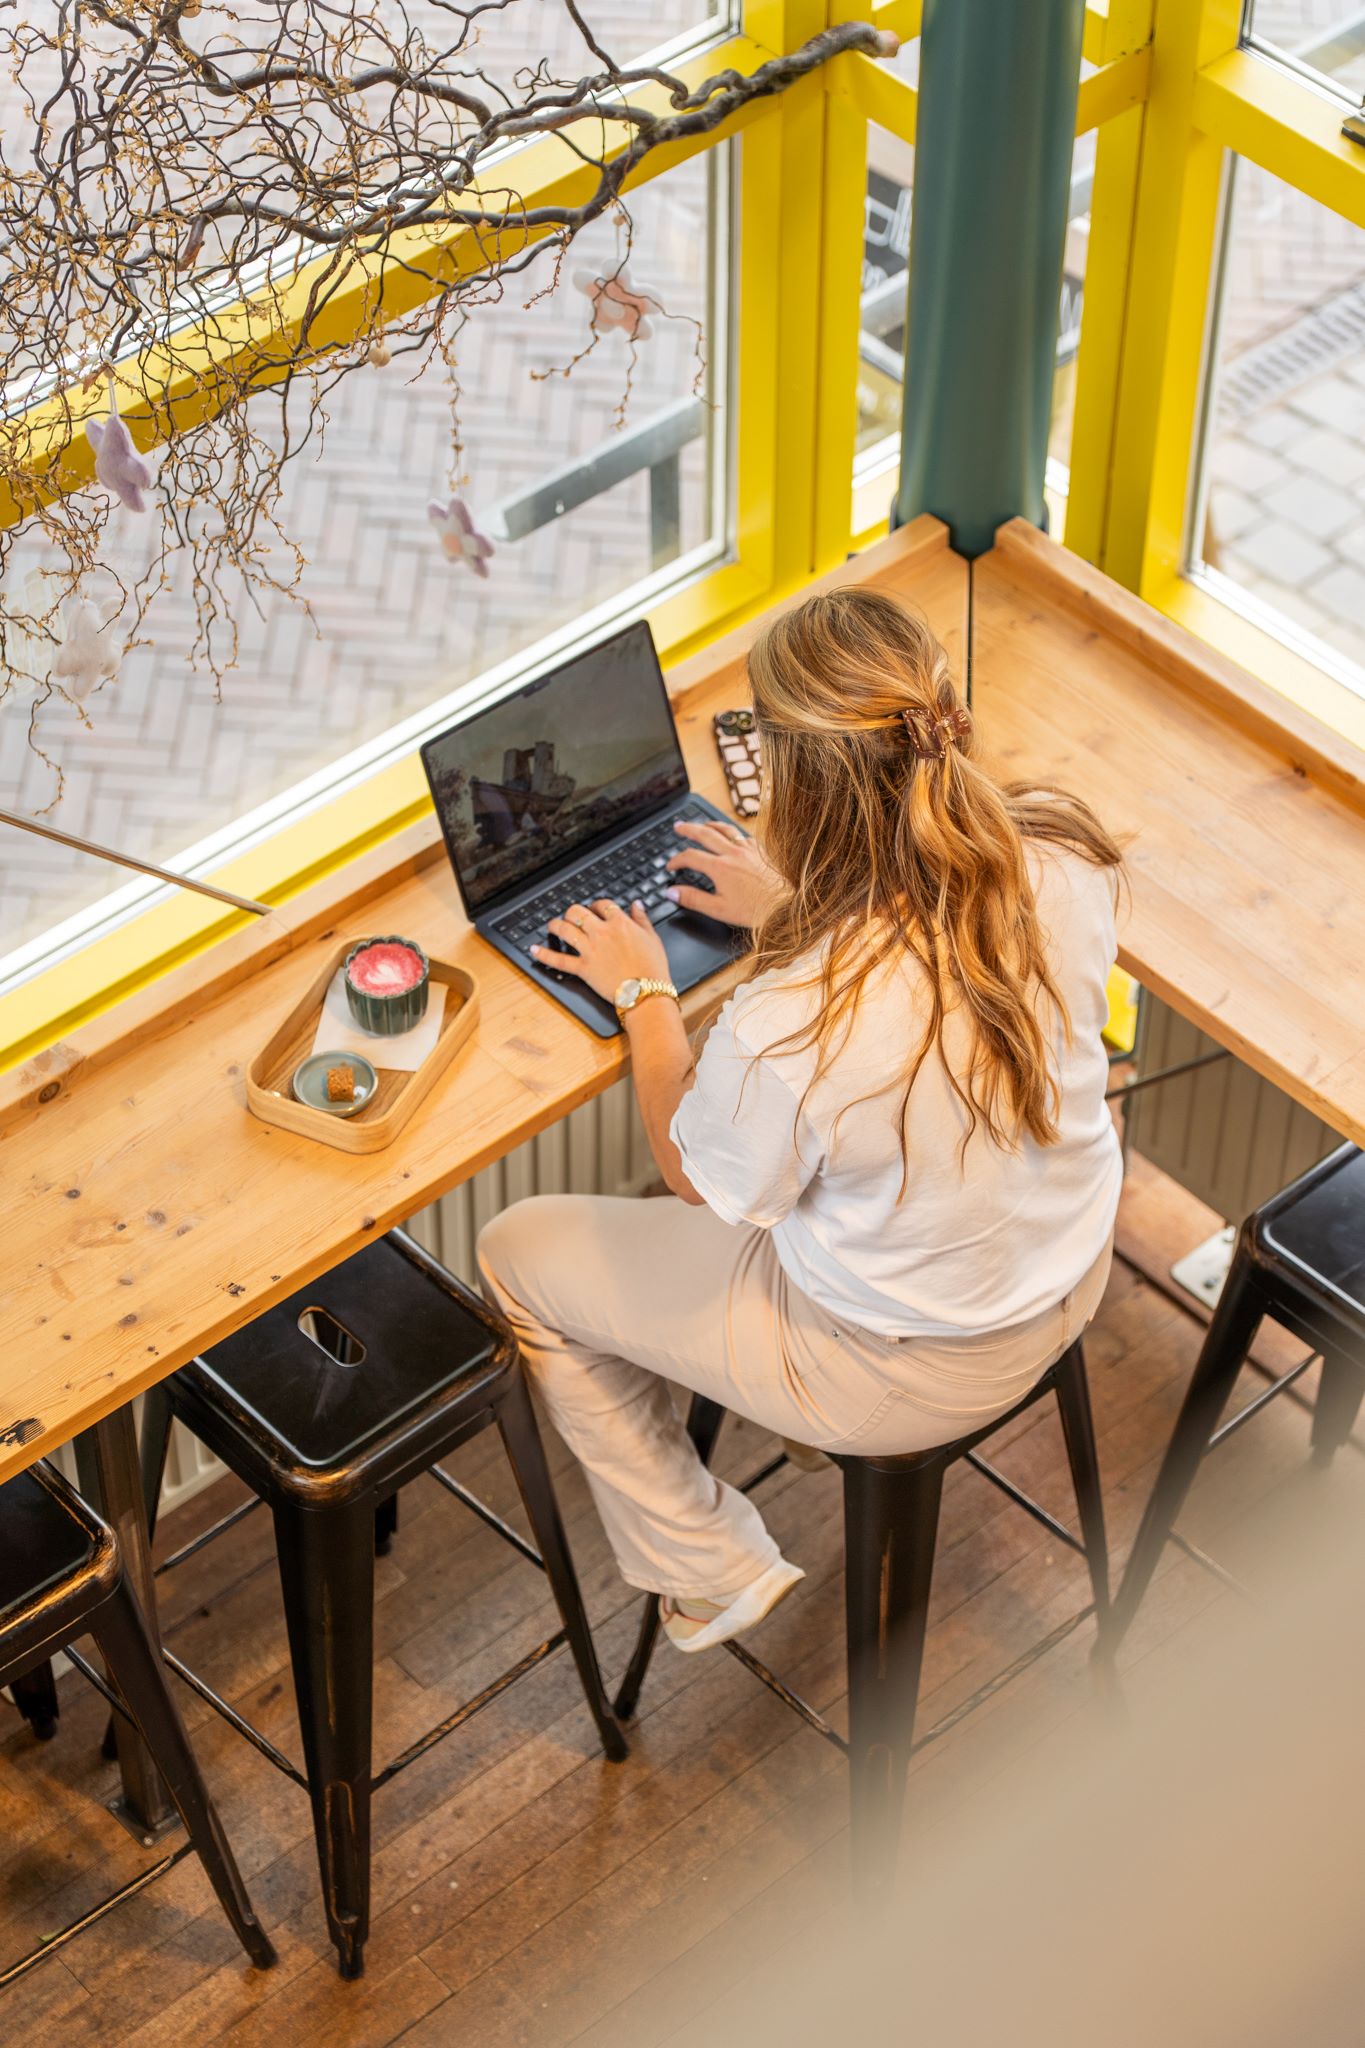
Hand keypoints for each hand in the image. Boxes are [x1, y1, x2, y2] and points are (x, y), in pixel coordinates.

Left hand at [531, 897, 670, 1003]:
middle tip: (571, 916)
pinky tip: (534, 950)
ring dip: (555, 925)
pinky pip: (559, 960)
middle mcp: (602, 933)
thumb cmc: (652, 968)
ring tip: (552, 926)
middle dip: (572, 912)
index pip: (602, 904)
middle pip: (578, 912)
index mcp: (620, 923)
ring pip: (565, 929)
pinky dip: (544, 955)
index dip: (596, 904)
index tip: (595, 909)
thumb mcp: (653, 938)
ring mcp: (590, 950)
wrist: (646, 992)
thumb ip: (642, 919)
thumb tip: (637, 904)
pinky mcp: (583, 968)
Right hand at [666, 819, 784, 928]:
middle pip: (705, 834)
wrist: (786, 906)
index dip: (676, 860)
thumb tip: (672, 892)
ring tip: (702, 824)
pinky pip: (743, 835)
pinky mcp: (761, 851)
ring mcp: (748, 849)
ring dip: (710, 825)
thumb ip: (693, 899)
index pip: (690, 856)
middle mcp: (733, 853)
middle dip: (688, 829)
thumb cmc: (755, 911)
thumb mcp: (719, 909)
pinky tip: (732, 836)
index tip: (671, 866)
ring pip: (725, 829)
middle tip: (678, 826)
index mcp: (720, 867)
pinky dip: (732, 833)